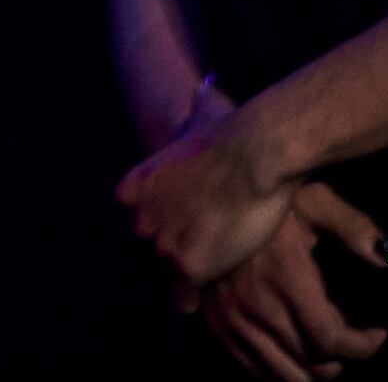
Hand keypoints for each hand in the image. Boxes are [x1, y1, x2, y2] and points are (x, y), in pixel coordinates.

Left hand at [118, 95, 297, 301]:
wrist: (254, 152)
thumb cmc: (233, 133)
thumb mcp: (201, 115)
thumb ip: (196, 106)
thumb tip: (203, 84)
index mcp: (133, 189)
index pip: (135, 225)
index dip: (158, 233)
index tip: (177, 237)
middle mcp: (137, 218)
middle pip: (145, 255)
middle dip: (165, 260)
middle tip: (190, 266)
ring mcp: (159, 243)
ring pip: (162, 280)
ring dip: (178, 285)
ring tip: (198, 290)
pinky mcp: (185, 266)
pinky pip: (182, 299)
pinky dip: (191, 302)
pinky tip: (203, 300)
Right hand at [198, 182, 387, 379]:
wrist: (208, 195)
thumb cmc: (267, 196)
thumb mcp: (314, 200)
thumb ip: (352, 227)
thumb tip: (386, 257)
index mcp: (285, 277)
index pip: (330, 339)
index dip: (363, 346)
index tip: (378, 335)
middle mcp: (256, 305)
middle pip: (311, 365)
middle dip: (341, 362)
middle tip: (351, 344)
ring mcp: (231, 318)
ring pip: (282, 374)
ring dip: (311, 373)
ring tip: (326, 355)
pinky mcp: (214, 323)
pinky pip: (251, 368)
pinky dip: (277, 372)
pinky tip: (293, 355)